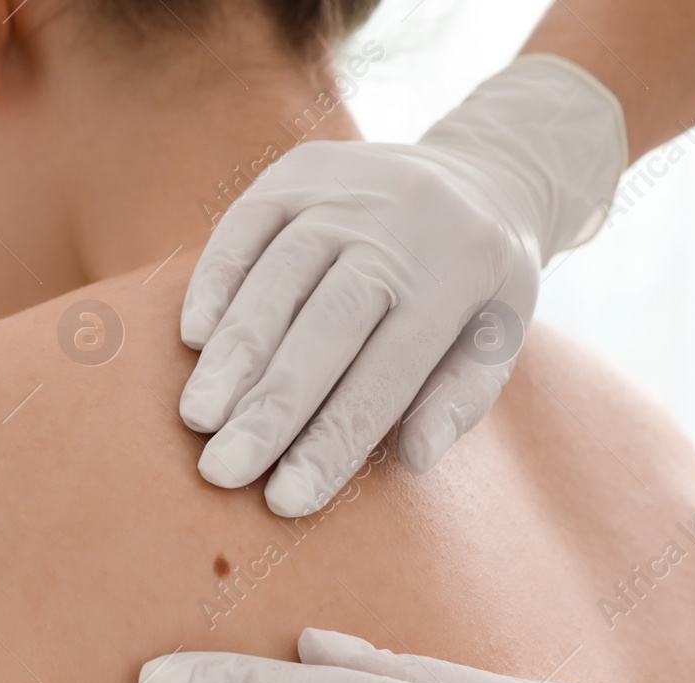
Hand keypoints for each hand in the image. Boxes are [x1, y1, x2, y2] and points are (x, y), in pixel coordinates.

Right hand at [179, 57, 627, 516]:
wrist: (478, 175)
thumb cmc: (479, 288)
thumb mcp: (500, 337)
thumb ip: (461, 397)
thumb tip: (414, 456)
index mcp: (462, 268)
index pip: (388, 372)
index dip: (334, 439)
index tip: (287, 500)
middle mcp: (402, 220)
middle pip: (327, 324)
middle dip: (271, 405)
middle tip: (223, 470)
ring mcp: (346, 187)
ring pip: (278, 275)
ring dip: (235, 352)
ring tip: (200, 419)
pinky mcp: (297, 170)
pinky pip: (245, 225)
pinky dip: (217, 281)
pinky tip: (193, 340)